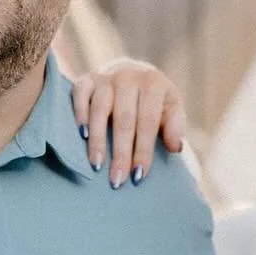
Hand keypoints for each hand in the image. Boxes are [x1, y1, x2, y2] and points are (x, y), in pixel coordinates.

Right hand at [71, 59, 185, 189]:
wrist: (132, 74)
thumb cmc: (153, 100)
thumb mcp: (171, 107)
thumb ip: (175, 126)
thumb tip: (175, 147)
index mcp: (153, 83)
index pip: (148, 122)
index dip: (143, 150)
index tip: (139, 175)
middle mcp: (128, 77)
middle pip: (124, 120)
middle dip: (121, 152)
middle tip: (117, 180)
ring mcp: (106, 77)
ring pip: (100, 110)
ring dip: (98, 139)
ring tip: (97, 164)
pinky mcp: (87, 79)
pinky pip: (80, 95)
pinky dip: (80, 114)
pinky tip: (81, 136)